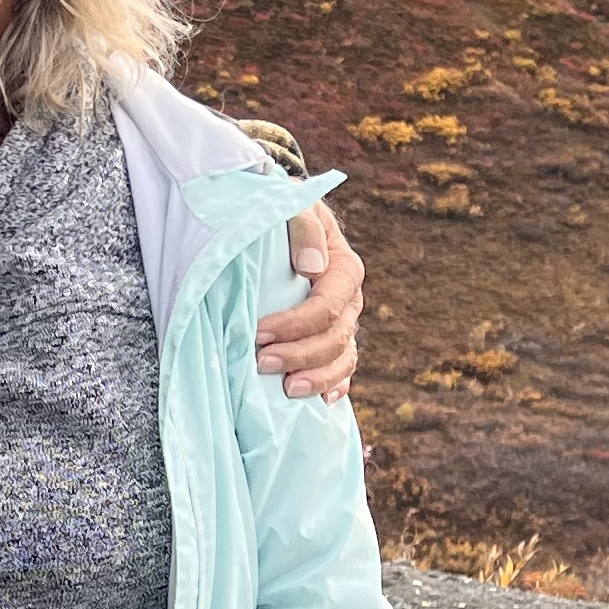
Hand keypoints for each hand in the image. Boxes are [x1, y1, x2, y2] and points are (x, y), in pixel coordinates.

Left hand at [254, 201, 363, 399]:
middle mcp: (349, 300)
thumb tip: (313, 267)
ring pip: (341, 359)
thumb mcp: (292, 205)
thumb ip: (303, 227)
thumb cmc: (282, 212)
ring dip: (317, 378)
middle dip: (299, 355)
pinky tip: (321, 402)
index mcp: (344, 269)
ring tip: (288, 390)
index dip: (295, 325)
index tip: (259, 333)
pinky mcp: (332, 338)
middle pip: (334, 338)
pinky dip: (334, 386)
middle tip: (262, 364)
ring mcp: (344, 323)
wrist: (280, 220)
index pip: (326, 307)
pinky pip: (343, 369)